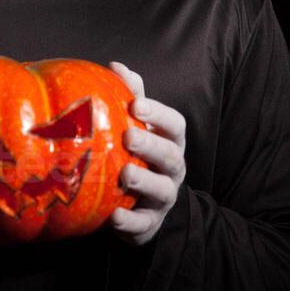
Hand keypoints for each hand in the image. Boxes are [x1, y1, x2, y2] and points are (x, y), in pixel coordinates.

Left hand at [108, 61, 185, 246]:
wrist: (141, 204)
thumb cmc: (137, 154)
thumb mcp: (137, 125)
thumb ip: (131, 96)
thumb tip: (117, 66)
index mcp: (170, 141)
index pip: (175, 125)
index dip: (159, 114)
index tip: (136, 104)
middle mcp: (172, 168)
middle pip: (171, 156)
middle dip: (151, 145)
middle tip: (129, 137)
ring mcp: (163, 197)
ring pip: (162, 190)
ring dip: (144, 181)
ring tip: (125, 175)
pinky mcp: (149, 224)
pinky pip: (143, 225)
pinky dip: (130, 223)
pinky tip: (114, 216)